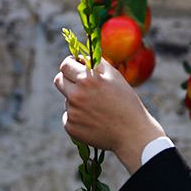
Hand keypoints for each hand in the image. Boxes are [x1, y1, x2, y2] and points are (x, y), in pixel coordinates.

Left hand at [54, 56, 165, 173]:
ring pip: (67, 100)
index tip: (74, 65)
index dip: (70, 63)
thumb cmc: (126, 102)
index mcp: (86, 80)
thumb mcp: (114, 76)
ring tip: (96, 108)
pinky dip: (77, 117)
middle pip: (58, 80)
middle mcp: (76, 95)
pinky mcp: (71, 127)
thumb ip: (95, 63)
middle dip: (67, 78)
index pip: (65, 65)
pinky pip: (68, 116)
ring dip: (76, 100)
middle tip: (80, 83)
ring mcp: (72, 113)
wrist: (132, 133)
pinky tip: (93, 120)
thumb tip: (81, 57)